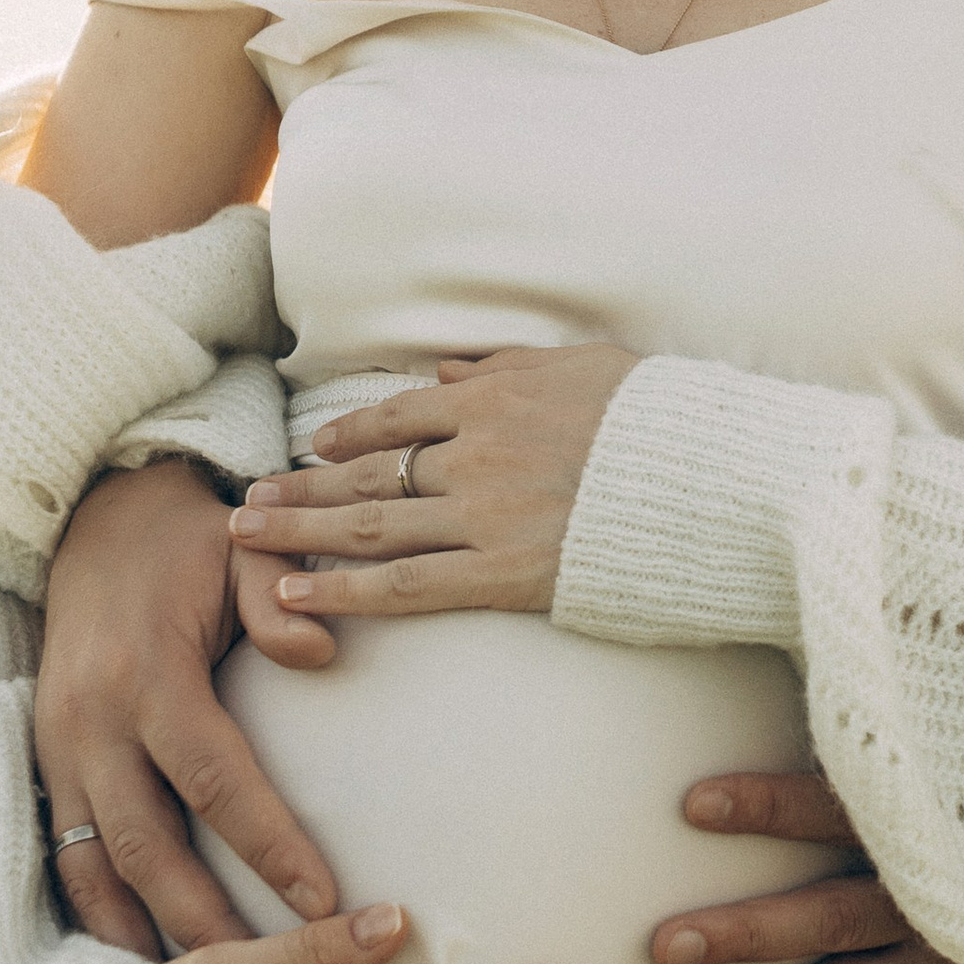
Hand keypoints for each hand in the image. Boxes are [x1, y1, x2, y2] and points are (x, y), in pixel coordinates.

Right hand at [35, 458, 342, 961]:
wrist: (94, 515)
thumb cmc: (189, 537)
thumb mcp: (242, 543)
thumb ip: (278, 594)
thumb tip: (320, 655)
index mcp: (146, 673)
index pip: (212, 776)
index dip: (267, 843)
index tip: (325, 902)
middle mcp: (90, 722)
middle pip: (146, 846)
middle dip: (205, 922)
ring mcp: (58, 749)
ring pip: (94, 868)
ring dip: (141, 938)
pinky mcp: (46, 764)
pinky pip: (67, 859)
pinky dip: (98, 918)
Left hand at [230, 344, 637, 621]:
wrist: (716, 482)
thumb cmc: (664, 422)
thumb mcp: (589, 367)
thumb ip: (512, 368)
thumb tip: (453, 373)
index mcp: (498, 397)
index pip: (401, 414)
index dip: (350, 434)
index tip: (313, 450)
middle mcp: (478, 451)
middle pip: (369, 470)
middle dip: (302, 488)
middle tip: (248, 503)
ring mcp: (487, 513)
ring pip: (372, 523)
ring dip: (302, 533)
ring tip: (248, 540)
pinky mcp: (505, 573)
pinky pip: (409, 585)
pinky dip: (346, 590)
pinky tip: (297, 595)